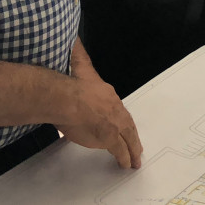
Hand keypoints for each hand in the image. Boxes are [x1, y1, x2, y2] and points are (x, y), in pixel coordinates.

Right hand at [59, 39, 141, 168]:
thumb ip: (77, 55)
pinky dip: (124, 158)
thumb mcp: (76, 64)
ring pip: (128, 139)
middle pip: (128, 124)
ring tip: (134, 159)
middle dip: (133, 136)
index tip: (125, 124)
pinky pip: (119, 151)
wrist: (65, 98)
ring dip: (132, 150)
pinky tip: (126, 164)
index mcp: (107, 93)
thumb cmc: (67, 83)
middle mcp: (114, 108)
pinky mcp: (109, 137)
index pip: (118, 108)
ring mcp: (114, 123)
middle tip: (138, 147)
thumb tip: (75, 40)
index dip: (122, 118)